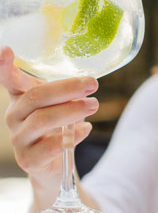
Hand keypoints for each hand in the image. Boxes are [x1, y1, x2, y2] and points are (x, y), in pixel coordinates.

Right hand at [0, 46, 98, 188]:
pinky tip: (86, 128)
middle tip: (92, 84)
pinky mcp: (28, 159)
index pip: (9, 80)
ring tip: (93, 104)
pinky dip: (72, 135)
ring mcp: (19, 139)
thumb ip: (65, 93)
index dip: (5, 66)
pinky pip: (50, 146)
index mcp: (21, 98)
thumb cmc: (58, 127)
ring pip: (42, 119)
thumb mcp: (60, 104)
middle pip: (36, 97)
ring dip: (72, 110)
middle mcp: (14, 116)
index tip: (7, 50)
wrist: (56, 162)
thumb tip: (87, 82)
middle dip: (67, 88)